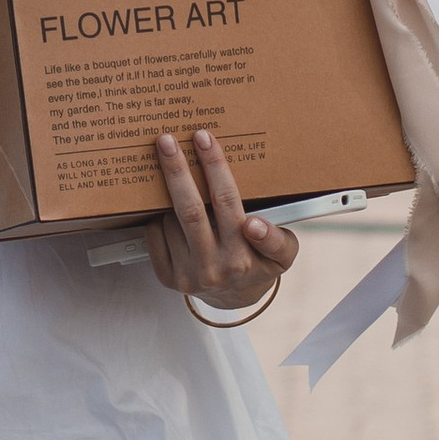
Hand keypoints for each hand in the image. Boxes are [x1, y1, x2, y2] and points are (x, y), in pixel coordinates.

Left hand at [145, 128, 297, 310]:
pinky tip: (173, 214)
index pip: (228, 203)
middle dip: (177, 170)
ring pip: (170, 219)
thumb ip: (276, 239)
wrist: (235, 298)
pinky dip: (160, 217)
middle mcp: (214, 267)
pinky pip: (155, 233)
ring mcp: (187, 274)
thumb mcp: (283, 254)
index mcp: (243, 256)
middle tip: (167, 141)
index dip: (217, 172)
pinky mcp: (167, 277)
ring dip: (172, 197)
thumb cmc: (259, 264)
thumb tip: (254, 224)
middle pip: (190, 210)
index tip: (206, 141)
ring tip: (182, 189)